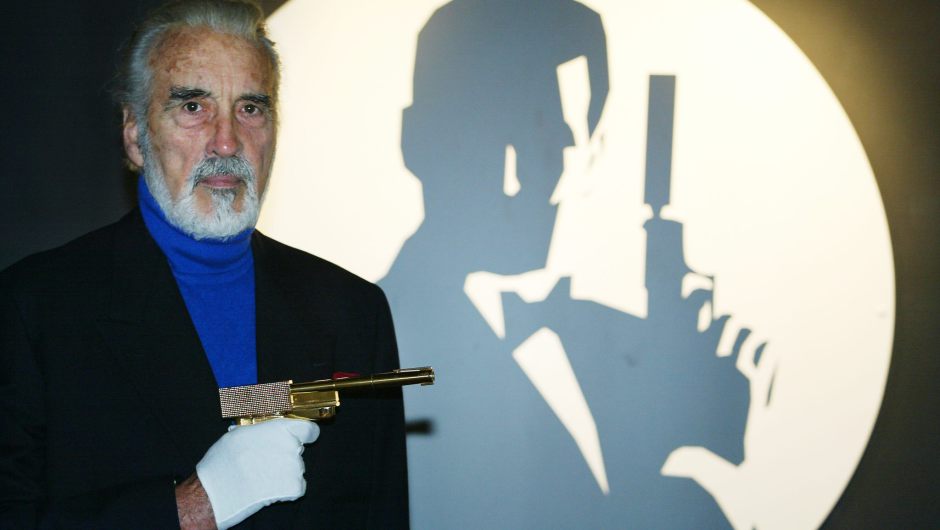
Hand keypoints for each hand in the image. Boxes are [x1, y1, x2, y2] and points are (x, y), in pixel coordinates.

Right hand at [195, 418, 319, 528]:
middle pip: (297, 450)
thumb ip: (262, 431)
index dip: (305, 435)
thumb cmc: (224, 461)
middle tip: (265, 462)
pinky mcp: (294, 487)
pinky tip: (267, 488)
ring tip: (261, 477)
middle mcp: (291, 446)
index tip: (300, 438)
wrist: (218, 491)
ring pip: (296, 469)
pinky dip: (286, 490)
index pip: (309, 430)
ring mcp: (295, 467)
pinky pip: (297, 487)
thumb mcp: (240, 434)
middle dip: (285, 456)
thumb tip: (265, 431)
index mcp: (280, 429)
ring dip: (284, 473)